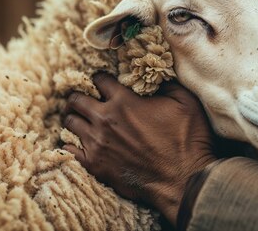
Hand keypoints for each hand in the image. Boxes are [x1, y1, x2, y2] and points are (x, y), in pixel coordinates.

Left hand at [62, 73, 216, 225]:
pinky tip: (79, 142)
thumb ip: (167, 84)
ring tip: (80, 118)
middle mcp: (105, 120)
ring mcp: (97, 144)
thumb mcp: (185, 102)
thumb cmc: (188, 140)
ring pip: (70, 122)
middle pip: (76, 99)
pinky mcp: (95, 166)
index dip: (101, 78)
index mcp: (124, 101)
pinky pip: (69, 149)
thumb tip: (156, 77)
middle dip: (79, 95)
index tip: (104, 82)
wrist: (184, 180)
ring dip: (74, 117)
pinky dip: (71, 143)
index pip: (99, 79)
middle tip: (84, 98)